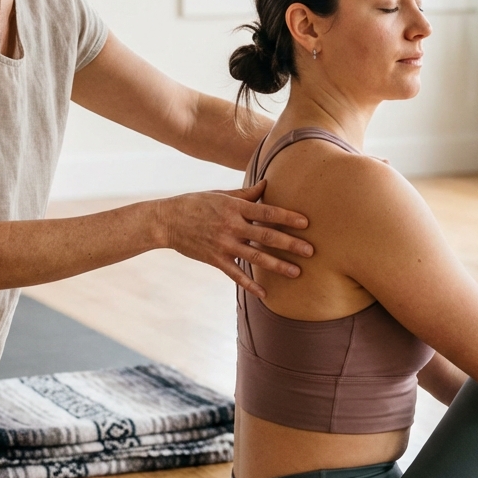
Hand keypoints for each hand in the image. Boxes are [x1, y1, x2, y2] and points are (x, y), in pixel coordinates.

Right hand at [159, 182, 311, 297]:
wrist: (167, 221)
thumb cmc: (196, 203)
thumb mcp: (220, 194)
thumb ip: (245, 193)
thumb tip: (267, 184)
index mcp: (235, 207)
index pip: (266, 212)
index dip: (287, 217)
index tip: (306, 222)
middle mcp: (232, 226)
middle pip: (266, 236)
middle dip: (290, 244)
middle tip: (311, 250)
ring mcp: (223, 244)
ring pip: (255, 257)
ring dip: (277, 265)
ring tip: (297, 272)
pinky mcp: (215, 259)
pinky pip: (235, 274)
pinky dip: (250, 284)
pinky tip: (265, 293)